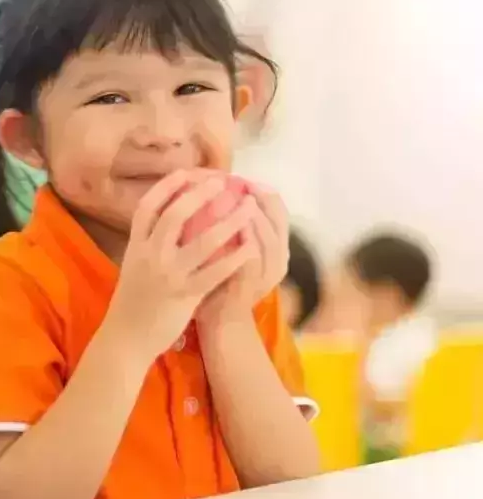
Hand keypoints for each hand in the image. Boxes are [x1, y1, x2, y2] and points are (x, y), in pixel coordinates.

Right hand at [103, 170, 259, 363]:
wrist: (126, 337)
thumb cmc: (133, 301)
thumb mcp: (135, 266)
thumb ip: (150, 244)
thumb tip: (171, 220)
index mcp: (135, 246)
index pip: (147, 208)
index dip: (166, 187)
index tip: (186, 173)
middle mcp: (150, 256)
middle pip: (175, 216)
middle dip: (199, 195)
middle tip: (221, 182)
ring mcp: (167, 275)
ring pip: (202, 241)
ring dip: (229, 221)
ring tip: (246, 208)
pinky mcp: (184, 295)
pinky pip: (214, 273)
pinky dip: (234, 258)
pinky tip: (250, 248)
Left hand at [197, 184, 288, 331]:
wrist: (221, 322)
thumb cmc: (220, 281)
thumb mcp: (230, 248)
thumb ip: (231, 224)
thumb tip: (219, 192)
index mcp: (275, 246)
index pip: (278, 210)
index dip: (264, 191)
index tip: (244, 177)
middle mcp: (278, 258)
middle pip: (278, 218)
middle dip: (260, 197)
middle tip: (240, 181)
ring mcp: (267, 273)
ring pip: (268, 237)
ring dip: (253, 215)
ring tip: (237, 198)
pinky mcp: (252, 285)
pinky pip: (252, 258)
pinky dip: (244, 240)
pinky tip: (231, 226)